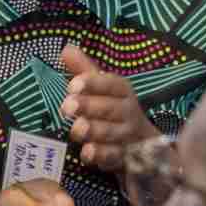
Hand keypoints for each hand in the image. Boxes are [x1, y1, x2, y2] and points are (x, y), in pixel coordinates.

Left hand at [59, 43, 159, 173]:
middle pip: (110, 108)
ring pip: (111, 133)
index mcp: (122, 91)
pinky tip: (87, 153)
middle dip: (89, 107)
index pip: (112, 84)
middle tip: (67, 107)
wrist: (140, 143)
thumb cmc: (112, 109)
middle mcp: (127, 112)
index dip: (93, 84)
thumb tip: (66, 49)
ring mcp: (126, 136)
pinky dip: (101, 156)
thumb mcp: (101, 88)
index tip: (72, 85)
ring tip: (77, 129)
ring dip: (94, 131)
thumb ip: (84, 70)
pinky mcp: (122, 157)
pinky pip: (113, 156)